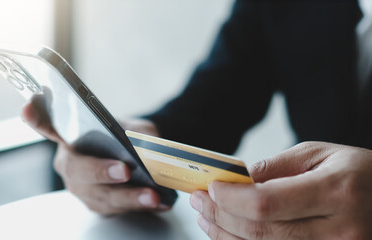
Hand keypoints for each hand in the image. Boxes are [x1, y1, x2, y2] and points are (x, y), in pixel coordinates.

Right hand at [20, 102, 171, 214]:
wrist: (140, 157)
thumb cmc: (128, 137)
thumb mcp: (136, 128)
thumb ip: (138, 134)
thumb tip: (148, 150)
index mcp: (69, 135)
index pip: (48, 125)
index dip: (35, 117)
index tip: (27, 108)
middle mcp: (69, 162)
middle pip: (77, 170)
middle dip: (101, 171)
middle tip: (125, 171)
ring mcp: (81, 187)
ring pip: (99, 195)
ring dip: (128, 197)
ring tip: (152, 195)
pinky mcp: (96, 205)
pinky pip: (114, 208)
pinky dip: (138, 205)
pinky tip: (157, 203)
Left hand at [190, 142, 371, 238]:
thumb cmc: (357, 173)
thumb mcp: (319, 155)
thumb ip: (274, 168)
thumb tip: (232, 179)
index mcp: (337, 191)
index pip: (266, 203)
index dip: (230, 199)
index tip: (209, 188)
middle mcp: (340, 230)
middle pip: (261, 231)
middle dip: (220, 215)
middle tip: (198, 201)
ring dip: (226, 235)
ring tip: (206, 217)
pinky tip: (229, 234)